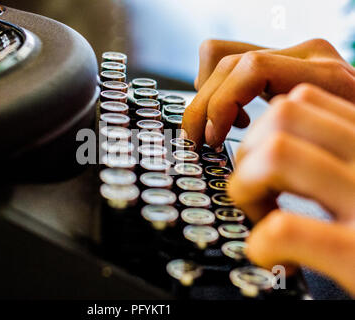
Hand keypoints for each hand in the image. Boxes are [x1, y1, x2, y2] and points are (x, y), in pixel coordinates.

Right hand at [182, 39, 354, 147]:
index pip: (251, 70)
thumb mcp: (332, 154)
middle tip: (198, 142)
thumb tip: (245, 174)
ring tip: (218, 129)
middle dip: (202, 108)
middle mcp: (305, 58)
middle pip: (227, 64)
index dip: (221, 105)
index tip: (213, 139)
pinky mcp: (280, 66)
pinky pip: (231, 65)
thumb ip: (293, 151)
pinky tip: (238, 119)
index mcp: (324, 76)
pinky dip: (220, 93)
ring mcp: (291, 58)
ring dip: (208, 98)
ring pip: (221, 57)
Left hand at [227, 84, 354, 295]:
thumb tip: (257, 120)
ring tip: (261, 213)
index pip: (285, 82)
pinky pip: (284, 229)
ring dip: (247, 186)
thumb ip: (322, 133)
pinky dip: (261, 241)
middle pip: (279, 113)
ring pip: (276, 153)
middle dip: (244, 148)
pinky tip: (270, 252)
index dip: (235, 103)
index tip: (225, 132)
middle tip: (249, 181)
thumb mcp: (353, 154)